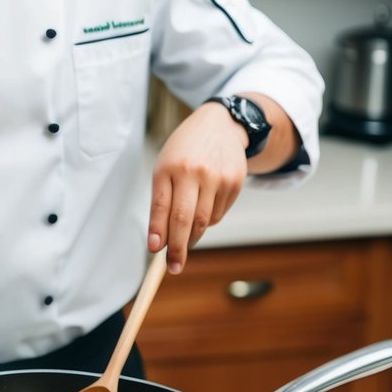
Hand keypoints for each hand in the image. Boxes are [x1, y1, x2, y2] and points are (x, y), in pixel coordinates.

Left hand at [147, 102, 247, 273]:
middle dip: (178, 248)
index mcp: (172, 167)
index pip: (163, 206)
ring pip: (205, 221)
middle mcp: (196, 172)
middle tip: (173, 266)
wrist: (220, 125)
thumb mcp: (165, 167)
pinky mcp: (236, 183)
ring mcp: (218, 178)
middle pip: (186, 219)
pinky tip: (204, 208)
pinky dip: (208, 221)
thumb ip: (160, 202)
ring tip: (185, 239)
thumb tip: (159, 241)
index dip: (159, 231)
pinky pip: (219, 215)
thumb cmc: (185, 152)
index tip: (155, 251)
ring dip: (193, 236)